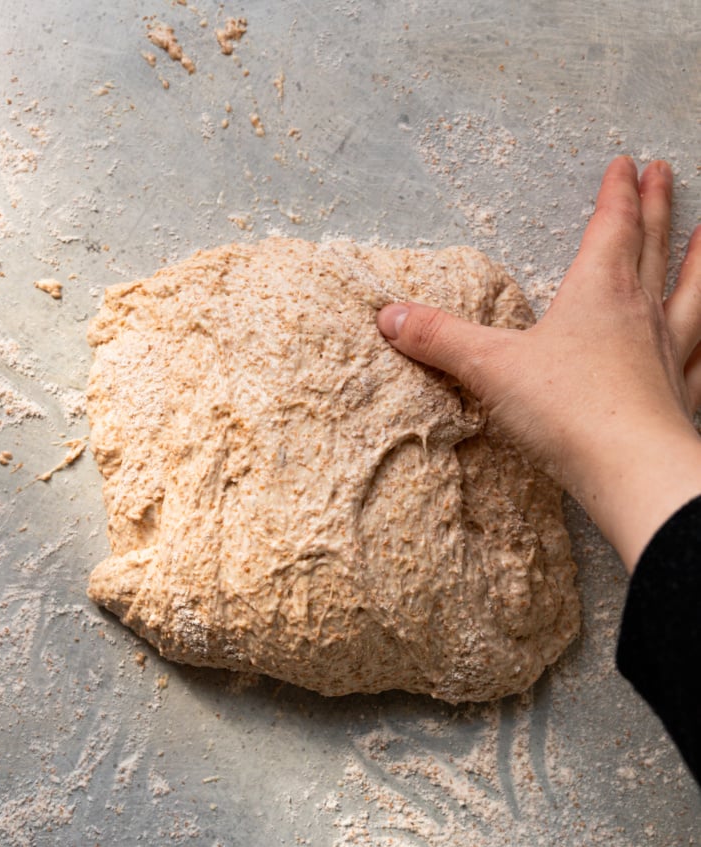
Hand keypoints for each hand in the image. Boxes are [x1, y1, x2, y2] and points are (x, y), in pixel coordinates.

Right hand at [377, 157, 700, 571]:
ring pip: (692, 293)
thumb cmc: (567, 410)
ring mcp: (668, 354)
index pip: (611, 228)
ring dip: (697, 260)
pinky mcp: (680, 396)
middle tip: (665, 172)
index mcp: (599, 294)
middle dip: (656, 207)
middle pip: (652, 247)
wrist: (632, 471)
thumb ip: (439, 340)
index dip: (617, 193)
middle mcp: (641, 314)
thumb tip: (389, 316)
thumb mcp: (490, 368)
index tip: (627, 163)